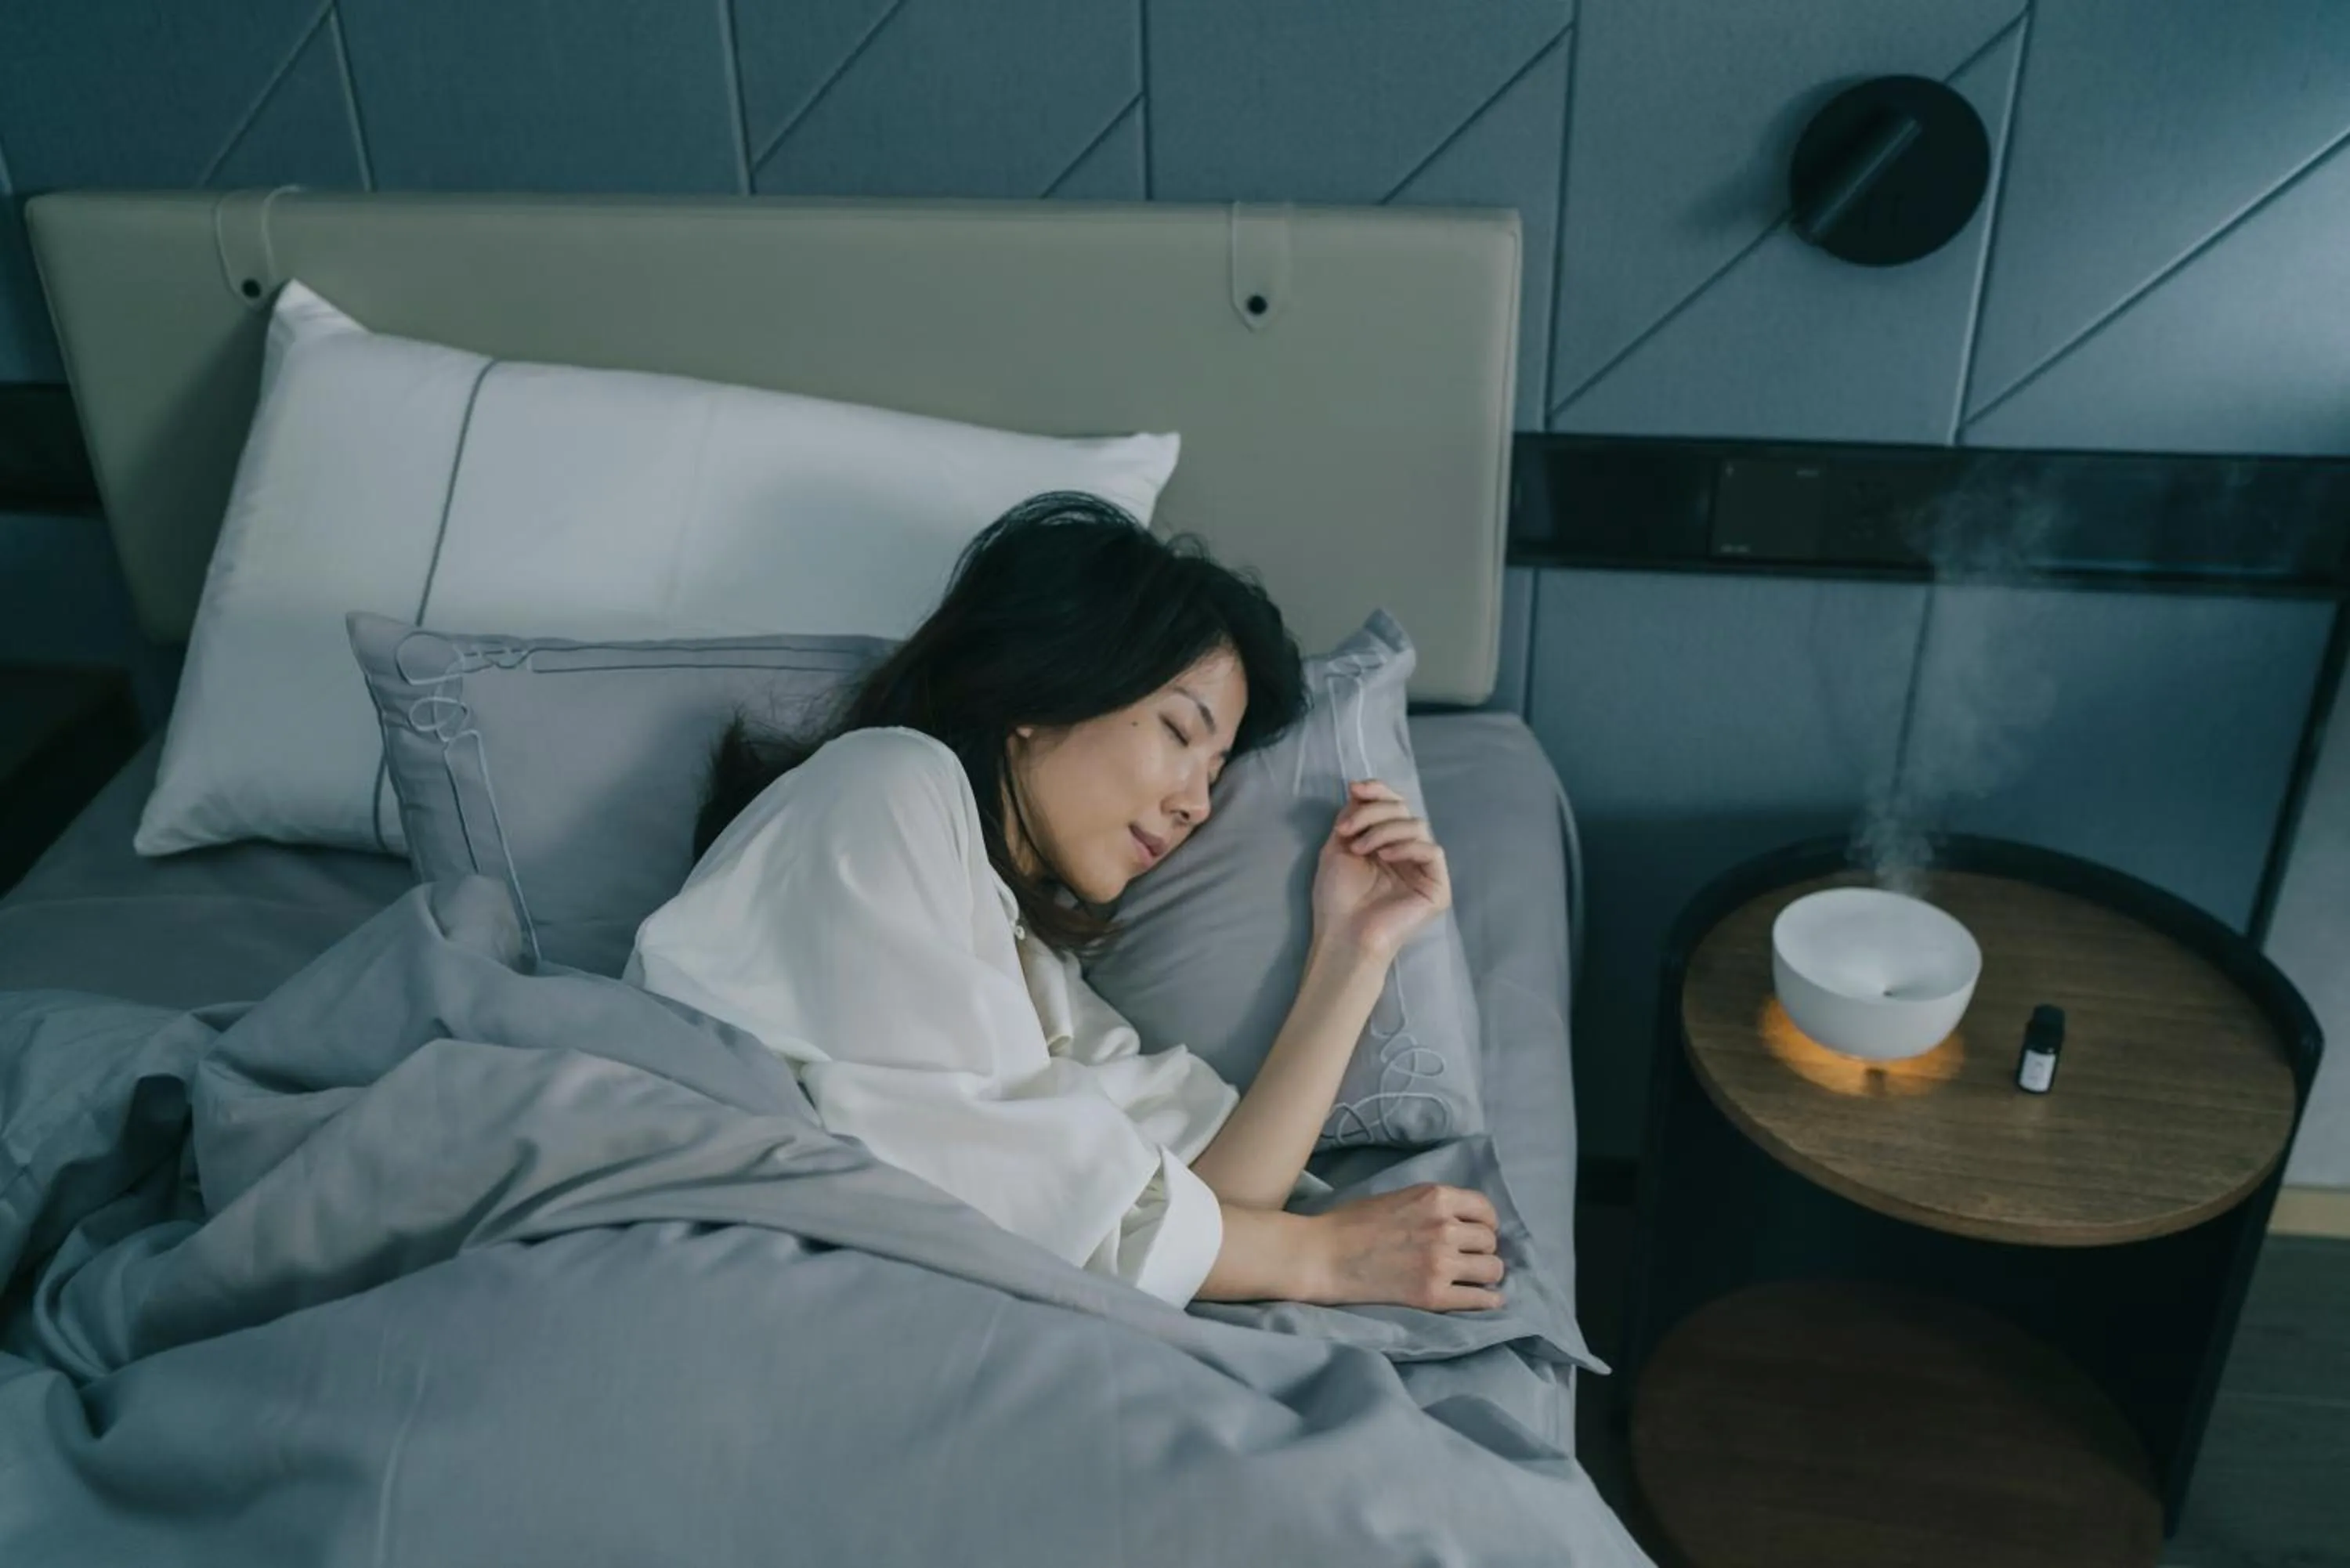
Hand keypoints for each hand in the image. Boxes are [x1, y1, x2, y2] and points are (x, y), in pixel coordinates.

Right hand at [1301, 1183, 1504, 1311]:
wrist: (1322, 1256)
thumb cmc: (1351, 1223)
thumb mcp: (1398, 1197)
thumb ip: (1432, 1207)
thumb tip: (1461, 1222)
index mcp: (1435, 1198)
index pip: (1484, 1210)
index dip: (1485, 1223)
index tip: (1478, 1232)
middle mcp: (1445, 1228)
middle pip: (1490, 1241)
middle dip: (1482, 1249)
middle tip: (1469, 1257)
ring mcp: (1441, 1263)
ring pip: (1492, 1269)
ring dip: (1486, 1273)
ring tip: (1474, 1278)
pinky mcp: (1433, 1295)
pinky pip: (1479, 1299)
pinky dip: (1487, 1300)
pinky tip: (1486, 1300)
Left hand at [1310, 779, 1452, 961]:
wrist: (1343, 935)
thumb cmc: (1336, 898)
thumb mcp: (1338, 847)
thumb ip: (1353, 817)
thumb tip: (1360, 788)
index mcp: (1386, 843)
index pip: (1393, 805)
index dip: (1378, 790)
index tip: (1355, 789)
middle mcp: (1408, 852)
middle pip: (1404, 810)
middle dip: (1374, 812)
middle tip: (1347, 829)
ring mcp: (1424, 870)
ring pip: (1417, 826)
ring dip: (1384, 830)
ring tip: (1360, 849)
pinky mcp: (1437, 887)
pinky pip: (1432, 851)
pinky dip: (1407, 846)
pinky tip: (1385, 856)